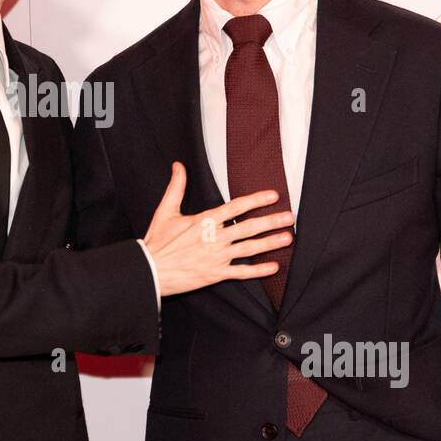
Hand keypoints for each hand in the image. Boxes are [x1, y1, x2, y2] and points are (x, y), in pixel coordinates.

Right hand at [143, 161, 293, 297]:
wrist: (150, 270)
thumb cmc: (157, 242)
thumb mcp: (166, 210)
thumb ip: (176, 187)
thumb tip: (178, 165)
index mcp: (205, 220)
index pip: (236, 207)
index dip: (256, 200)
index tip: (273, 196)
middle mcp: (215, 238)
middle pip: (249, 228)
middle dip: (271, 221)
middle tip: (289, 217)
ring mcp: (217, 257)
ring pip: (249, 249)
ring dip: (270, 243)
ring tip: (287, 238)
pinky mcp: (215, 274)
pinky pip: (241, 273)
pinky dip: (258, 271)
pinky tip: (273, 267)